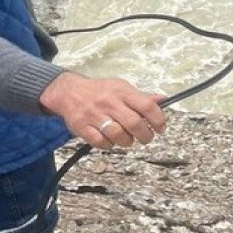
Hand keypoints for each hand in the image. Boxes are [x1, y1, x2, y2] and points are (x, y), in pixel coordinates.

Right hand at [39, 72, 165, 149]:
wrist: (69, 92)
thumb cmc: (100, 91)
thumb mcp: (122, 87)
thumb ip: (142, 97)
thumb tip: (163, 100)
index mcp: (122, 91)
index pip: (147, 105)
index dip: (158, 119)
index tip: (160, 127)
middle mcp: (109, 102)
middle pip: (134, 123)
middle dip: (145, 135)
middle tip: (146, 137)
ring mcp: (95, 115)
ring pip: (118, 135)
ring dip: (127, 141)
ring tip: (127, 138)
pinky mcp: (83, 127)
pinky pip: (100, 142)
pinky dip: (109, 145)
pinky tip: (111, 140)